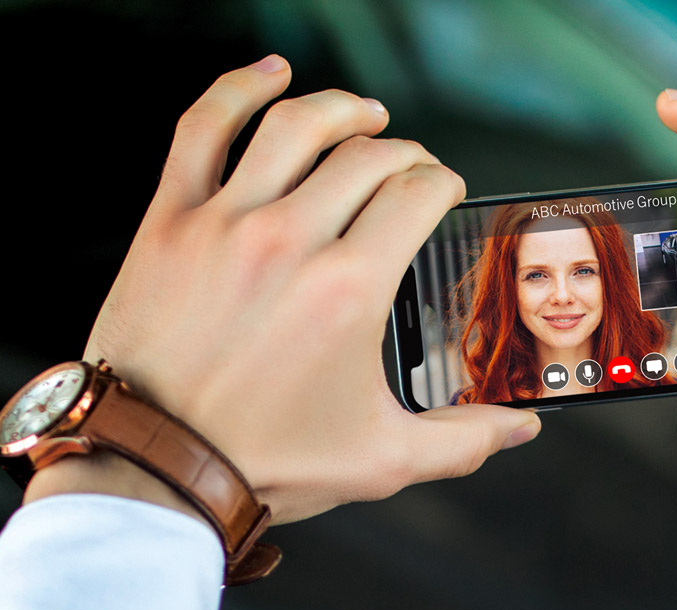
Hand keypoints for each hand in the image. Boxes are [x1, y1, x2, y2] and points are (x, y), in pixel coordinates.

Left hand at [29, 55, 540, 523]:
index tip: (444, 191)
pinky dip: (238, 90)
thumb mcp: (381, 458)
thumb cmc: (264, 461)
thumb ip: (462, 439)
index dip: (443, 183)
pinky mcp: (170, 220)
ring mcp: (226, 222)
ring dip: (342, 109)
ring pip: (296, 126)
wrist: (155, 468)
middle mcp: (291, 240)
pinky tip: (269, 74)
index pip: (418, 194)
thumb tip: (521, 426)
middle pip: (368, 157)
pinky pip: (204, 129)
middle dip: (406, 155)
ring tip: (364, 113)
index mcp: (350, 288)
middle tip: (412, 170)